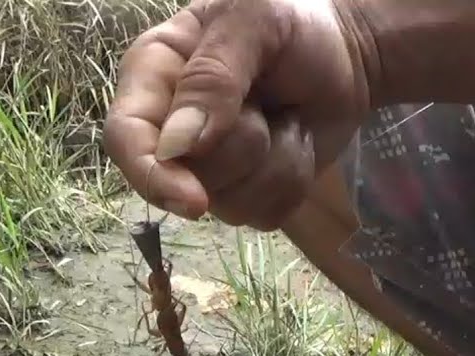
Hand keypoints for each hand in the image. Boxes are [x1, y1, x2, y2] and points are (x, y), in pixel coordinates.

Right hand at [102, 0, 376, 229]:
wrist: (349, 49)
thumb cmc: (294, 21)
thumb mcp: (254, 23)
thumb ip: (213, 76)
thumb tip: (177, 147)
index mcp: (153, 74)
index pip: (126, 137)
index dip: (152, 175)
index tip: (195, 200)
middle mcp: (172, 127)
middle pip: (184, 180)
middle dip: (241, 149)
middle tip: (267, 102)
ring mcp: (210, 167)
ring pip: (230, 204)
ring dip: (274, 161)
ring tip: (285, 115)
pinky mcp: (249, 191)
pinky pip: (264, 214)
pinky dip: (294, 179)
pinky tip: (297, 140)